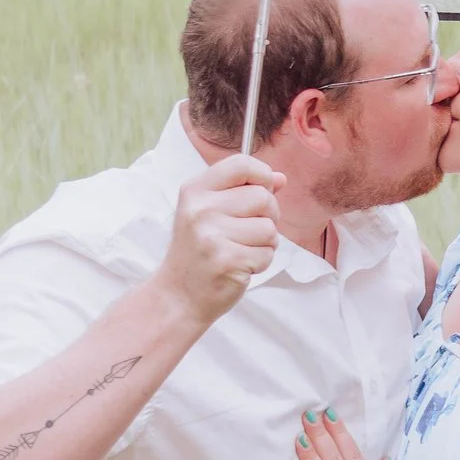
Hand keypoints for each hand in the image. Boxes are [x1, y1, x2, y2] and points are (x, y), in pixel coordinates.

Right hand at [160, 154, 282, 323]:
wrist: (179, 295)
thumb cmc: (199, 251)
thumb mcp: (211, 212)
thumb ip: (245, 190)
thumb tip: (280, 178)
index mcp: (195, 190)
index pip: (242, 164)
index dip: (262, 175)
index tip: (263, 189)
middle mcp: (201, 210)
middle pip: (263, 197)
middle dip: (268, 215)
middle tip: (248, 231)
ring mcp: (212, 236)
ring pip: (270, 228)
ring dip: (264, 243)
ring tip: (240, 250)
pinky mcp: (228, 261)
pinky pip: (267, 253)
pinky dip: (261, 262)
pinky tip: (239, 266)